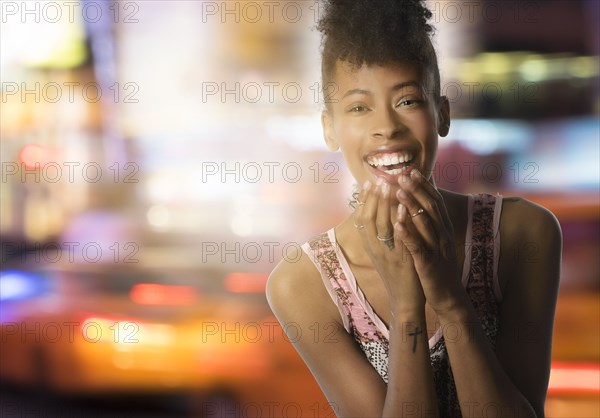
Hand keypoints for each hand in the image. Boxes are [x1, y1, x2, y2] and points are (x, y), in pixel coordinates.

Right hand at [354, 178, 424, 312]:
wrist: (404, 300)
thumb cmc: (396, 273)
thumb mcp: (383, 252)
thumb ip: (380, 233)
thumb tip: (378, 212)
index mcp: (370, 246)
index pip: (362, 218)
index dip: (364, 200)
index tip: (368, 182)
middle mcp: (375, 248)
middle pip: (370, 218)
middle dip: (374, 197)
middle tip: (379, 178)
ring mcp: (387, 254)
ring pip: (382, 226)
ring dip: (385, 204)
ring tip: (389, 186)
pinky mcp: (401, 260)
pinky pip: (399, 239)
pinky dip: (401, 222)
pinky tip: (404, 209)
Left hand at [394, 169, 461, 313]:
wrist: (449, 297)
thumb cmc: (438, 267)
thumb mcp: (436, 242)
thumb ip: (431, 223)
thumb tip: (421, 204)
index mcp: (443, 229)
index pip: (434, 201)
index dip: (423, 185)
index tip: (411, 170)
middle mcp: (442, 236)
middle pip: (430, 207)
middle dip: (416, 189)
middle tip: (402, 174)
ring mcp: (436, 249)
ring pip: (424, 224)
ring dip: (411, 206)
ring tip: (398, 191)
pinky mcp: (428, 264)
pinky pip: (417, 247)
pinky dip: (408, 234)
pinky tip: (397, 224)